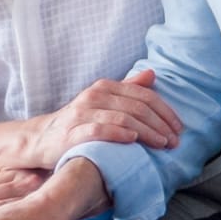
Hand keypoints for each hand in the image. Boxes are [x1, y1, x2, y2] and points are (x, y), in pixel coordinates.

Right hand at [18, 70, 182, 168]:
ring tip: (162, 144)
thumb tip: (152, 74)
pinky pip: (100, 130)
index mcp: (105, 87)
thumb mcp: (103, 103)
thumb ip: (127, 89)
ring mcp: (82, 113)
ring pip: (124, 118)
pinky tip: (133, 140)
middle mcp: (94, 96)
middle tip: (175, 141)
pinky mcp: (72, 132)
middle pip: (138, 107)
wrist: (41, 139)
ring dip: (148, 132)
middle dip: (161, 124)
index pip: (143, 95)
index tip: (179, 127)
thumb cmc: (77, 123)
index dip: (165, 111)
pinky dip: (119, 134)